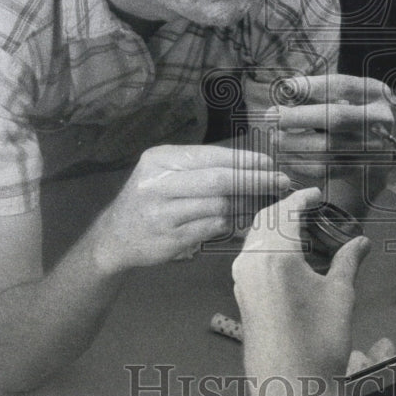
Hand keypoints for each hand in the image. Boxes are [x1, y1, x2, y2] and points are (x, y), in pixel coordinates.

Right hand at [95, 144, 288, 270]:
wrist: (115, 235)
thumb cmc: (149, 198)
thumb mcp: (164, 172)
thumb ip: (199, 167)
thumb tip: (249, 165)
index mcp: (160, 160)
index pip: (211, 157)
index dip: (244, 160)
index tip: (269, 163)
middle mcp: (159, 184)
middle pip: (218, 180)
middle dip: (254, 180)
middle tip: (280, 182)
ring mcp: (163, 213)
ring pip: (219, 205)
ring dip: (247, 204)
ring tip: (265, 202)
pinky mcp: (171, 239)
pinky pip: (212, 227)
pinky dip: (232, 223)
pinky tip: (243, 220)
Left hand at [232, 187, 371, 388]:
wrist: (292, 388)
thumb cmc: (320, 342)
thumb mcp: (340, 294)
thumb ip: (348, 260)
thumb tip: (361, 242)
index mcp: (275, 255)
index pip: (286, 211)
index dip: (302, 197)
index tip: (316, 193)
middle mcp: (251, 261)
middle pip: (266, 219)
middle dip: (287, 209)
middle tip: (311, 207)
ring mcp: (241, 279)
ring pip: (255, 237)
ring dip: (276, 227)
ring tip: (304, 230)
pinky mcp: (241, 294)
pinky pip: (250, 256)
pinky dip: (267, 246)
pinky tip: (290, 255)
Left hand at [262, 74, 393, 185]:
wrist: (377, 152)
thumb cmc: (351, 115)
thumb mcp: (344, 96)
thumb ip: (317, 92)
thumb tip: (286, 90)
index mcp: (376, 93)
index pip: (341, 86)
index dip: (311, 86)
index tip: (286, 88)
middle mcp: (380, 120)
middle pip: (335, 117)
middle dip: (298, 116)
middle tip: (272, 115)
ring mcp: (374, 148)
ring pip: (327, 147)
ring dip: (293, 143)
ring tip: (275, 137)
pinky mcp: (361, 171)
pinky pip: (325, 169)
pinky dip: (300, 162)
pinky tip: (287, 155)